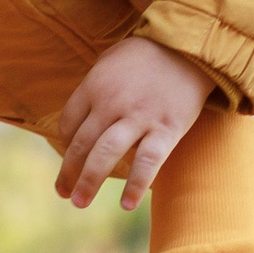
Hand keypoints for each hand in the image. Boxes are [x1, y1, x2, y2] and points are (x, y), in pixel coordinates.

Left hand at [54, 37, 211, 211]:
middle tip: (63, 193)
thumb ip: (94, 87)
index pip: (68, 123)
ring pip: (105, 155)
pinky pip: (146, 163)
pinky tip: (127, 205)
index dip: (65, 144)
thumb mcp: (111, 61)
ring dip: (88, 182)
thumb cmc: (148, 55)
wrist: (190, 47)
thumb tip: (80, 117)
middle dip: (68, 173)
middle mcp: (111, 103)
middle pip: (80, 144)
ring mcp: (138, 117)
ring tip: (79, 202)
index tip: (71, 157)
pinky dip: (135, 186)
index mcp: (95, 85)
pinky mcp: (165, 130)